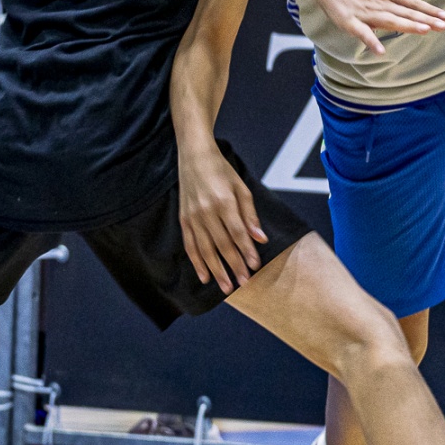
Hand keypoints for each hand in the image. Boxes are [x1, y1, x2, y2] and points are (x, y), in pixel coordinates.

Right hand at [178, 141, 265, 293]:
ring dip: (216, 270)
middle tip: (244, 283)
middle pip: (222, 245)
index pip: (238, 233)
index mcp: (224, 201)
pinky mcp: (184, 219)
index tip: (255, 266)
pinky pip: (190, 245)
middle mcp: (206, 211)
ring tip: (226, 287)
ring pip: (205, 249)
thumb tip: (260, 238)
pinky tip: (204, 276)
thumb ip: (250, 214)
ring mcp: (193, 216)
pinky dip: (197, 262)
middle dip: (234, 266)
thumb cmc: (221, 171)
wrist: (194, 156)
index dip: (247, 251)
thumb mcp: (241, 187)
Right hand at [298, 0, 444, 55]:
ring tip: (425, 31)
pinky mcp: (349, 21)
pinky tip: (381, 51)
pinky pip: (362, 33)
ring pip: (390, 20)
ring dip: (407, 25)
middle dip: (425, 19)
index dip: (428, 10)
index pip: (411, 3)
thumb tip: (403, 13)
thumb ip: (388, 3)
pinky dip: (371, 41)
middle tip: (444, 25)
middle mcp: (379, 3)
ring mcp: (365, 12)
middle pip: (406, 12)